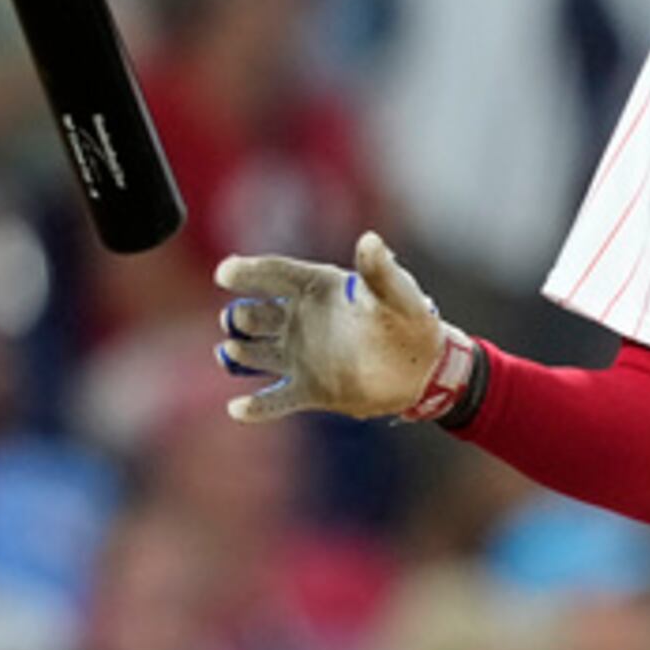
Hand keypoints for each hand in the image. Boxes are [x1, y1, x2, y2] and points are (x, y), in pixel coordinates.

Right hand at [213, 230, 459, 421]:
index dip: (249, 272)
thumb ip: (379, 271)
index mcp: (320, 289)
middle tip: (235, 318)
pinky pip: (275, 399)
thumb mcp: (398, 294)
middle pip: (258, 314)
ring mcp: (302, 356)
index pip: (276, 274)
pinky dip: (256, 407)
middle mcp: (303, 320)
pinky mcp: (310, 390)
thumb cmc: (412, 323)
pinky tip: (238, 409)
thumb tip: (370, 240)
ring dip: (241, 352)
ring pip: (257, 353)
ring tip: (231, 351)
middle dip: (241, 316)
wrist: (425, 370)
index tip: (224, 272)